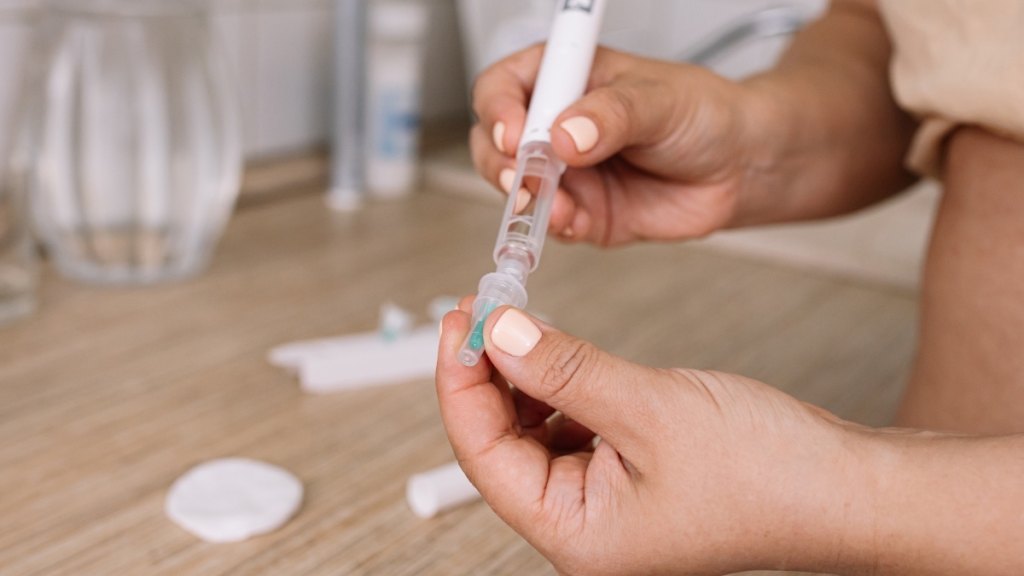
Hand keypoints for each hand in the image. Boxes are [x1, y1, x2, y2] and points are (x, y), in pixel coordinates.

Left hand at [435, 303, 878, 574]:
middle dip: (487, 374)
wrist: (844, 486)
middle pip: (500, 445)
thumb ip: (565, 370)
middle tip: (481, 309)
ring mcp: (603, 505)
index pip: (483, 456)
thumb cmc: (768, 473)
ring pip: (531, 433)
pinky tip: (557, 354)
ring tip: (517, 323)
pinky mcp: (625, 479)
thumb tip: (497, 333)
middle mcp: (582, 528)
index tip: (455, 322)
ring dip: (522, 376)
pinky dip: (558, 388)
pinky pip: (568, 430)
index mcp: (576, 535)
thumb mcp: (650, 408)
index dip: (460, 384)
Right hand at [470, 46, 766, 244]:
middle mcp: (554, 125)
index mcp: (565, 78)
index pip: (504, 86)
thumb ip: (612, 115)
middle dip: (502, 164)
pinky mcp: (582, 213)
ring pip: (516, 189)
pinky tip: (572, 221)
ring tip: (554, 205)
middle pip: (495, 142)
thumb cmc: (702, 114)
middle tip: (526, 177)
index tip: (515, 133)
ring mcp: (565, 173)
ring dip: (525, 201)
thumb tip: (566, 136)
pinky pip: (551, 225)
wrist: (739, 167)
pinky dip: (553, 227)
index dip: (498, 109)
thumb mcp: (659, 100)